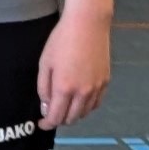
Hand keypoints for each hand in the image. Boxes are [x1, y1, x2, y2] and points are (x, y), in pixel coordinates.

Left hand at [37, 7, 111, 127]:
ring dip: (74, 115)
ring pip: (85, 113)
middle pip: (72, 118)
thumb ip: (44, 88)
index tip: (42, 124)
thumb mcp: (45, 63)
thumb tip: (46, 107)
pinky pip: (96, 103)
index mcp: (64, 88)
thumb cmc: (61, 41)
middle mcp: (83, 92)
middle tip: (52, 114)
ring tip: (65, 107)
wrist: (88, 25)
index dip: (48, 124)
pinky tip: (80, 101)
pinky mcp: (106, 81)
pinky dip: (87, 107)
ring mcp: (97, 88)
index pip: (56, 117)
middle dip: (60, 120)